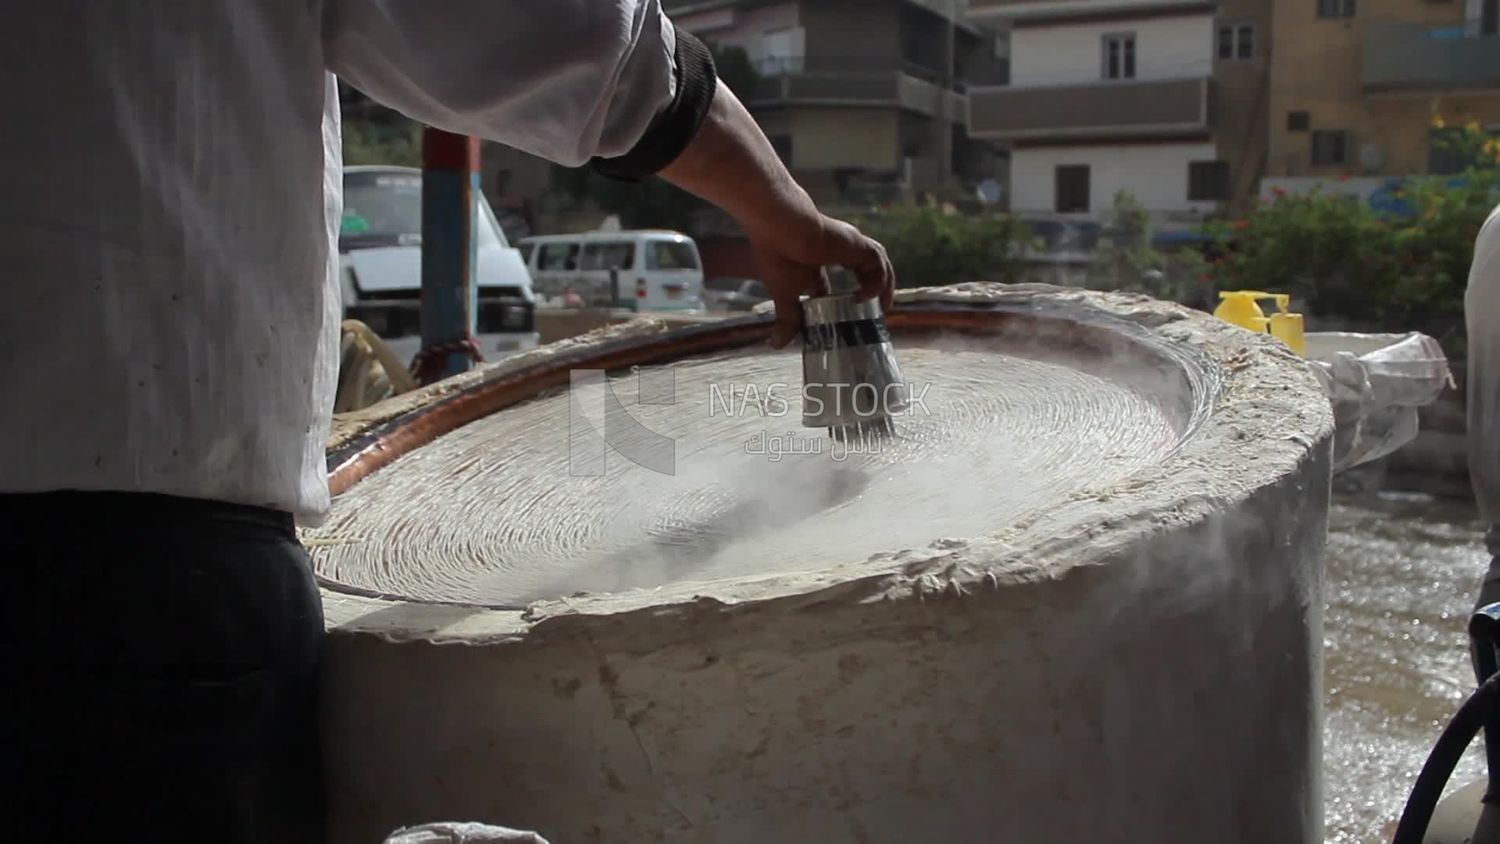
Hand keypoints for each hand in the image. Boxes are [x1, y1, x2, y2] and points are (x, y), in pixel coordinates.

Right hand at [748, 213, 894, 348]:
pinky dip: (877, 281)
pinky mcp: (857, 244)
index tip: (855, 318)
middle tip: (877, 313)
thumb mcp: (785, 295)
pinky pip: (878, 263)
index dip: (855, 298)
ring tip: (883, 308)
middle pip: (868, 270)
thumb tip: (776, 345)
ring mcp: (851, 247)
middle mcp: (841, 251)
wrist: (781, 230)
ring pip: (878, 264)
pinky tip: (865, 296)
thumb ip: (788, 319)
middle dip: (876, 290)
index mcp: (823, 260)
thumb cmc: (780, 257)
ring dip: (884, 285)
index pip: (847, 280)